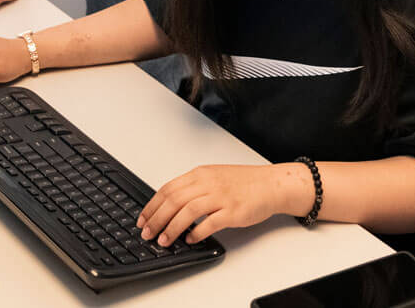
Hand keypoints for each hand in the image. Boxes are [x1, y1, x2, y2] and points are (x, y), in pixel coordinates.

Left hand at [136, 163, 302, 245]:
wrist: (271, 184)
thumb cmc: (244, 182)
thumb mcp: (214, 176)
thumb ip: (193, 187)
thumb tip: (170, 205)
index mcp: (201, 174)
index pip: (168, 189)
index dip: (152, 206)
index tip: (143, 219)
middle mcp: (209, 183)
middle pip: (174, 201)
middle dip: (157, 219)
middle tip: (148, 234)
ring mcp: (221, 197)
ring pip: (188, 212)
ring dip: (172, 228)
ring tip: (164, 240)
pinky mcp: (232, 211)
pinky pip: (209, 223)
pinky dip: (196, 232)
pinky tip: (190, 239)